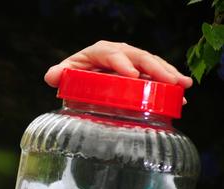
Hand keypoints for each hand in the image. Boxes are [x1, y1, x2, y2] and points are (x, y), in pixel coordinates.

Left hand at [44, 40, 192, 90]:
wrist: (82, 78)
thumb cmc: (74, 75)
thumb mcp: (65, 74)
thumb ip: (58, 74)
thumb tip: (52, 76)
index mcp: (99, 51)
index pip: (112, 54)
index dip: (122, 63)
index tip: (132, 76)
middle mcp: (118, 52)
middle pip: (138, 57)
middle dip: (155, 68)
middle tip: (169, 81)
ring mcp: (131, 60)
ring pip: (152, 63)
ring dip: (168, 73)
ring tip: (182, 85)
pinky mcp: (140, 70)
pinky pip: (156, 72)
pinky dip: (169, 80)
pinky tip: (182, 90)